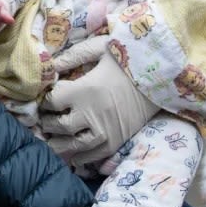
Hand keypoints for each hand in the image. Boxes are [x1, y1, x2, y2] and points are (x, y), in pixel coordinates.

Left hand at [38, 36, 158, 166]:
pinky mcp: (116, 142)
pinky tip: (70, 154)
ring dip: (58, 144)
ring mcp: (105, 131)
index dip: (45, 101)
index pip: (53, 102)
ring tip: (50, 140)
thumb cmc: (129, 60)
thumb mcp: (100, 49)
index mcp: (85, 90)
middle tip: (44, 120)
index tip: (45, 100)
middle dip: (48, 123)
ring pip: (73, 145)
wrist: (160, 79)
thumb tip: (51, 65)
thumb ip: (74, 55)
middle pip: (59, 126)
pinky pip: (92, 156)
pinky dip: (78, 157)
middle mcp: (92, 114)